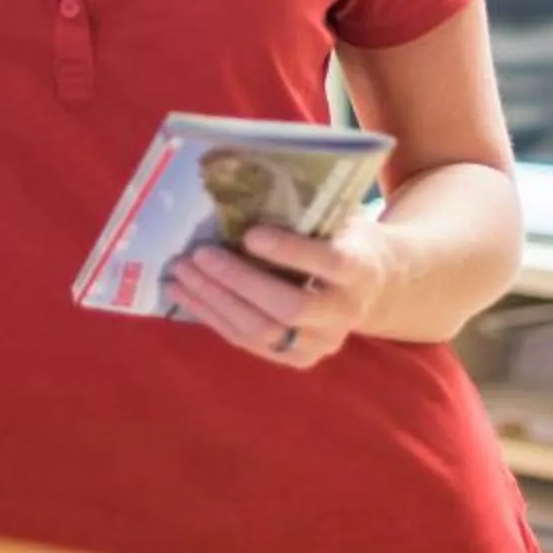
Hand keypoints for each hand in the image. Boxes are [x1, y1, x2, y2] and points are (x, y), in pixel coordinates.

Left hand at [165, 217, 395, 370]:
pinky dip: (211, 316)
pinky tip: (184, 294)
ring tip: (180, 273)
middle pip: (289, 307)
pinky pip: (247, 342)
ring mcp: (320, 342)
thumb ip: (305, 213)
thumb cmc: (343, 240)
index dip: (289, 251)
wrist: (372, 288)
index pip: (329, 263)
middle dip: (238, 281)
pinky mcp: (296, 359)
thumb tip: (242, 193)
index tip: (249, 234)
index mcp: (361, 270)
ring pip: (261, 331)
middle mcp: (344, 313)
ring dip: (214, 301)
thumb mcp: (338, 220)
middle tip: (199, 254)